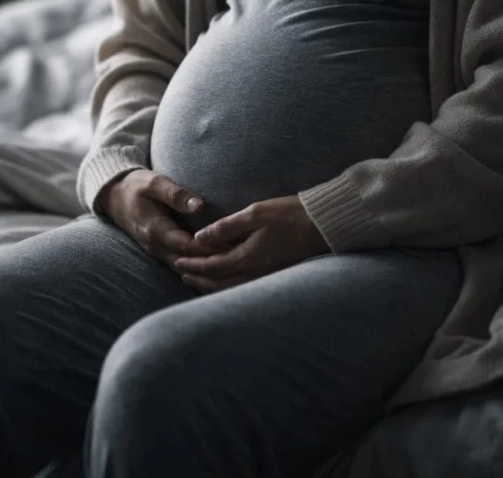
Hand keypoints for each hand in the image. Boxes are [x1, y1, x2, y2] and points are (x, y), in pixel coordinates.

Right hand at [99, 169, 227, 269]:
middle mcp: (156, 247)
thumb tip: (199, 205)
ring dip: (207, 272)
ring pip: (185, 270)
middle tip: (242, 265)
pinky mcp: (160, 253)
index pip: (188, 246)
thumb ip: (176, 194)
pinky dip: (198, 271)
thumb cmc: (135, 186)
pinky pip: (181, 267)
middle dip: (214, 266)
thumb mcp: (153, 183)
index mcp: (156, 230)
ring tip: (235, 272)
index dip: (211, 249)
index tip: (235, 248)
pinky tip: (218, 272)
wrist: (113, 197)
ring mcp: (157, 253)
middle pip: (189, 264)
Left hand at [172, 194, 331, 292]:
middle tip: (181, 274)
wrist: (325, 224)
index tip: (177, 261)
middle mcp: (256, 273)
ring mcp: (267, 276)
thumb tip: (199, 238)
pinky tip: (225, 277)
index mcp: (248, 258)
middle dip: (198, 279)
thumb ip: (225, 227)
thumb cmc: (290, 214)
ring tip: (196, 280)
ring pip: (232, 288)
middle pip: (219, 283)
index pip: (212, 267)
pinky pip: (245, 285)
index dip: (192, 265)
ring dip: (212, 285)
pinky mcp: (275, 273)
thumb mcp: (255, 214)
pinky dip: (228, 284)